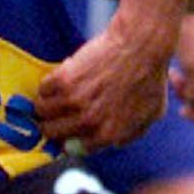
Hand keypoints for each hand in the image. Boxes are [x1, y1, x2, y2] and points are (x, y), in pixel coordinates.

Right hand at [36, 12, 173, 151]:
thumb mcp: (152, 114)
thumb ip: (132, 133)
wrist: (140, 45)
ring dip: (44, 106)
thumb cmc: (150, 77)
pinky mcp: (64, 79)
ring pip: (42, 112)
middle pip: (52, 133)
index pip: (77, 148)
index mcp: (108, 134)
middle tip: (51, 118)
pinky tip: (56, 82)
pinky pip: (42, 90)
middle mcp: (88, 121)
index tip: (67, 132)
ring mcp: (74, 100)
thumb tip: (115, 143)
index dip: (70, 139)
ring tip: (50, 99)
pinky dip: (46, 87)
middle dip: (50, 127)